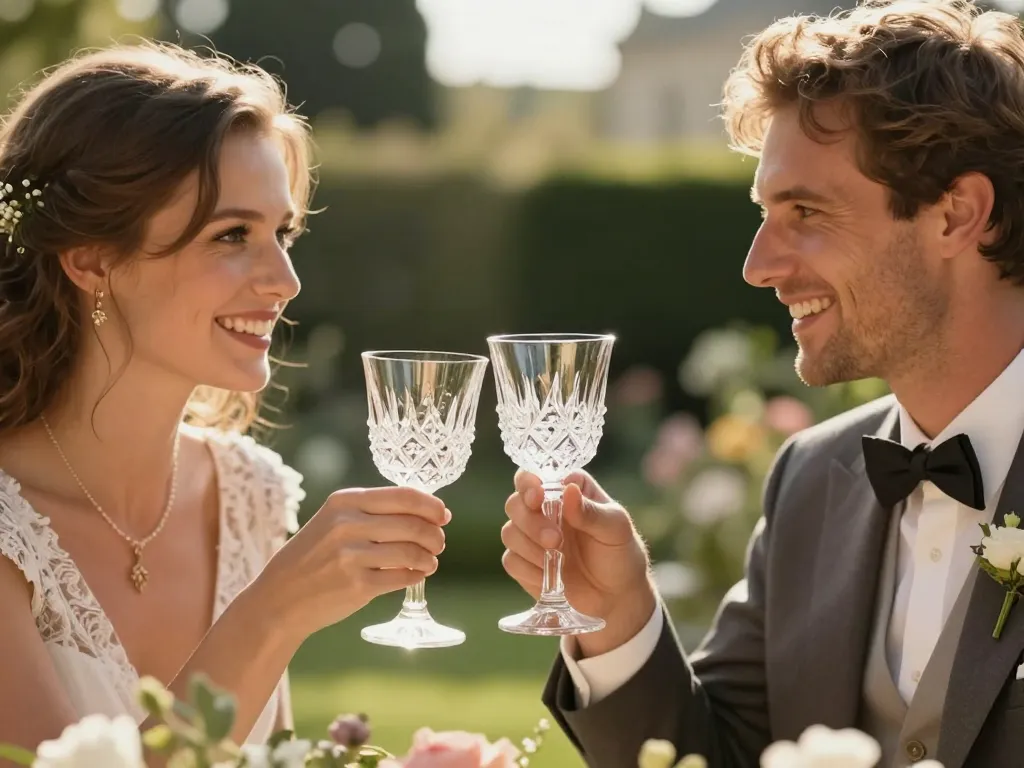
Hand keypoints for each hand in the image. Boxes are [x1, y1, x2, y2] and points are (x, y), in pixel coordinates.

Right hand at [256, 487, 448, 639]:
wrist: (280, 597)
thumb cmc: (314, 556)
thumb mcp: (334, 521)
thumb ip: (374, 512)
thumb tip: (431, 512)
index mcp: (345, 501)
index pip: (404, 496)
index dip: (432, 506)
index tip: (444, 515)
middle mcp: (348, 524)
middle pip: (413, 524)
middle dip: (435, 534)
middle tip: (439, 543)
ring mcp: (352, 556)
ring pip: (411, 551)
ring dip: (429, 558)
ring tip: (429, 562)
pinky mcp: (357, 585)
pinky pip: (402, 577)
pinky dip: (416, 575)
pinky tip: (417, 575)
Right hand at [501, 470, 655, 656]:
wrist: (617, 596)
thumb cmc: (620, 553)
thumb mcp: (615, 528)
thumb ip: (591, 511)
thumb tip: (568, 489)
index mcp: (565, 490)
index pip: (533, 476)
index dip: (527, 484)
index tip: (537, 497)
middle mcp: (544, 509)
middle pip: (515, 504)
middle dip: (530, 522)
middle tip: (555, 540)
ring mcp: (532, 537)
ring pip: (509, 532)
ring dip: (530, 547)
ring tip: (559, 560)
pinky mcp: (526, 563)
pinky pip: (511, 561)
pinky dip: (529, 569)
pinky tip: (550, 576)